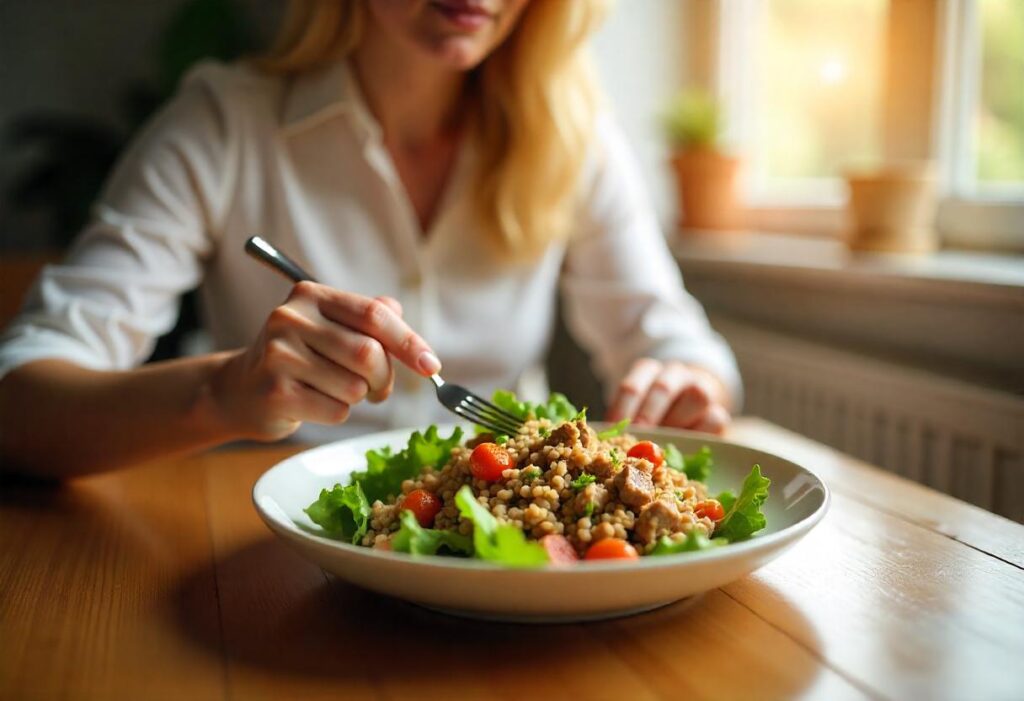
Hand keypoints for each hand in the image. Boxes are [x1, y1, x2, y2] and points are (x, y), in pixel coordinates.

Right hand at [210, 281, 440, 440]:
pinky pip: (336, 411)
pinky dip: (337, 413)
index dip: (408, 341)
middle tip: (379, 389)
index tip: (430, 365)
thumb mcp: (331, 328)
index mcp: (311, 296)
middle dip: (384, 378)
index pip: (373, 315)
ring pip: (354, 387)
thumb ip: (368, 319)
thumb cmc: (300, 359)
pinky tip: (314, 404)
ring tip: (334, 391)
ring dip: (357, 397)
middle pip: (368, 353)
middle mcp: (290, 318)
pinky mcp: (275, 392)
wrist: (241, 390)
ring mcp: (279, 355)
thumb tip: (400, 316)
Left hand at [606, 359, 730, 433]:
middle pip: (663, 388)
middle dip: (648, 416)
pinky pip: (715, 418)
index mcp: (647, 371)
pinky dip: (699, 433)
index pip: (632, 386)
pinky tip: (685, 446)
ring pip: (696, 397)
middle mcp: (675, 374)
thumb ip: (624, 423)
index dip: (622, 410)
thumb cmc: (653, 415)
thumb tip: (608, 439)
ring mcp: (701, 389)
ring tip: (662, 444)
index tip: (615, 431)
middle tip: (638, 438)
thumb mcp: (634, 412)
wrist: (690, 411)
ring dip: (677, 423)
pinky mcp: (719, 412)